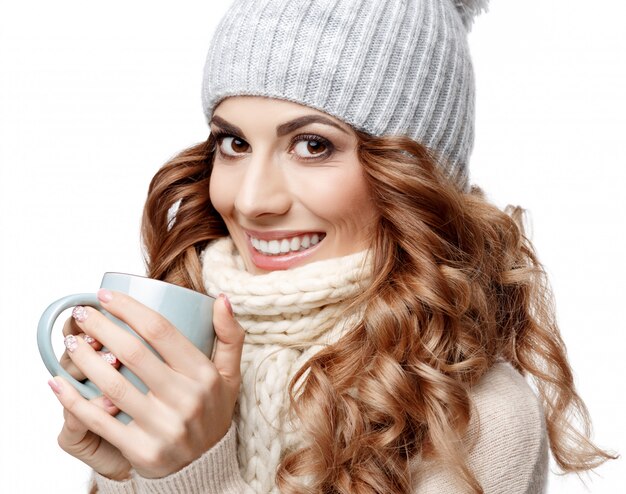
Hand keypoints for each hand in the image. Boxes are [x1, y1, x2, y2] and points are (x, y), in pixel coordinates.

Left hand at [49, 290, 243, 478]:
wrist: (207, 467)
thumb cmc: (212, 411)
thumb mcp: (230, 374)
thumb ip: (230, 336)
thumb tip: (221, 298)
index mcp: (204, 374)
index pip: (161, 331)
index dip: (130, 309)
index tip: (106, 296)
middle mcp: (186, 399)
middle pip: (133, 353)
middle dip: (101, 327)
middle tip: (81, 313)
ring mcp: (163, 426)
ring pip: (113, 385)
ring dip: (84, 359)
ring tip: (70, 341)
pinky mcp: (142, 450)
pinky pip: (100, 421)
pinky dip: (74, 400)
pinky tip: (57, 383)